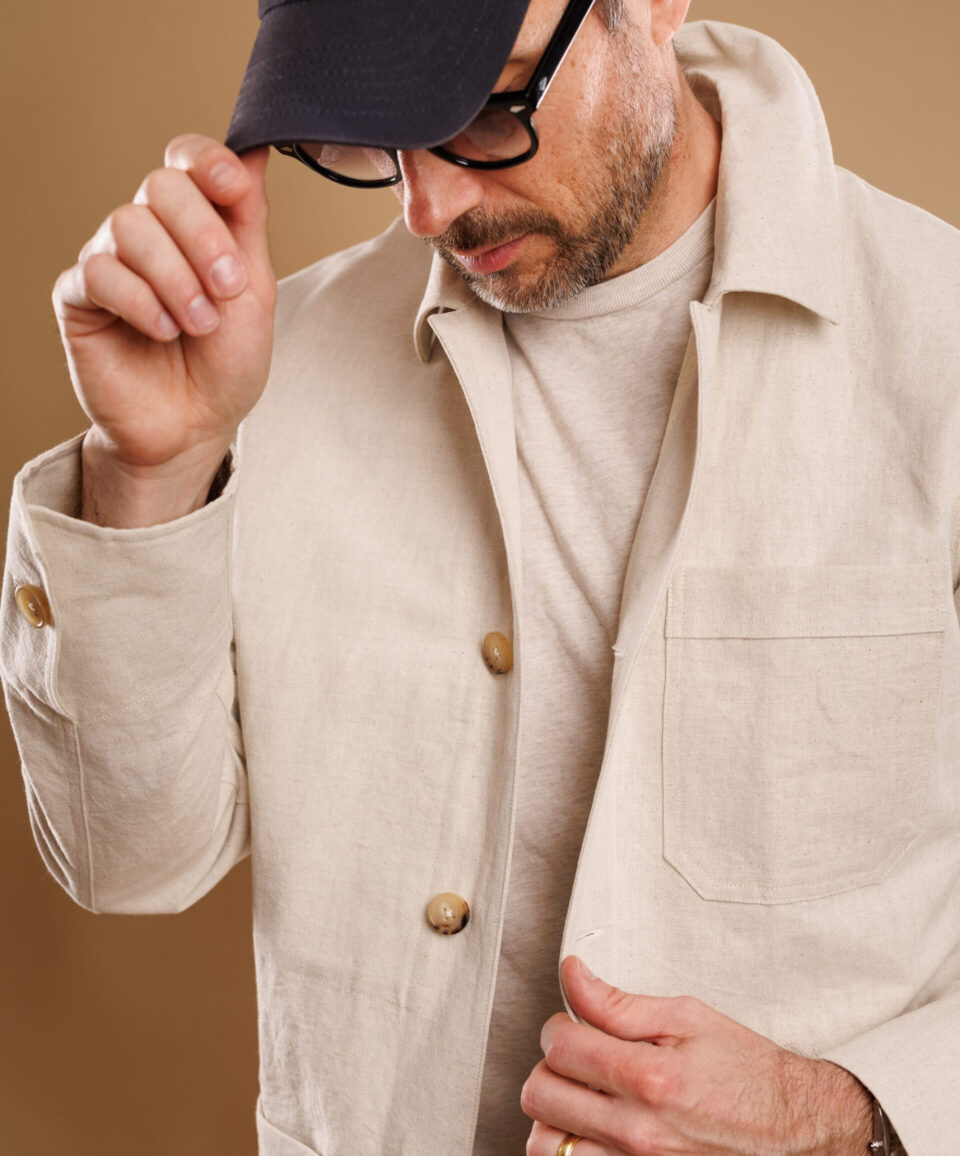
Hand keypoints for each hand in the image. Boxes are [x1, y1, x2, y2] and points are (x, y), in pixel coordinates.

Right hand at [52, 133, 276, 523]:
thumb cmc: (226, 362)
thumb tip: (257, 151)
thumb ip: (249, 221)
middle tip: (227, 288)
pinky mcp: (78, 297)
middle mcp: (149, 232)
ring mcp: (110, 260)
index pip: (186, 160)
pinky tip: (162, 331)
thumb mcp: (254, 290)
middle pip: (160, 187)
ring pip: (130, 227)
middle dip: (203, 237)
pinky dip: (140, 301)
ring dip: (176, 279)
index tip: (234, 189)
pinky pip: (99, 272)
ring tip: (199, 325)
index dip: (207, 163)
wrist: (196, 425)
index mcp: (193, 222)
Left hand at [521, 956, 872, 1155]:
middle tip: (577, 1058)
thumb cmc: (745, 1073)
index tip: (571, 1025)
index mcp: (650, 1078)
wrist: (792, 1130)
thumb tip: (572, 975)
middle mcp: (638, 1131)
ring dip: (553, 1114)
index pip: (560, 1047)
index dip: (557, 1026)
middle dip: (551, 1067)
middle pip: (541, 1095)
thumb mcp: (687, 1018)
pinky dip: (571, 1147)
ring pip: (546, 1145)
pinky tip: (590, 1128)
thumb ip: (618, 1003)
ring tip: (579, 1096)